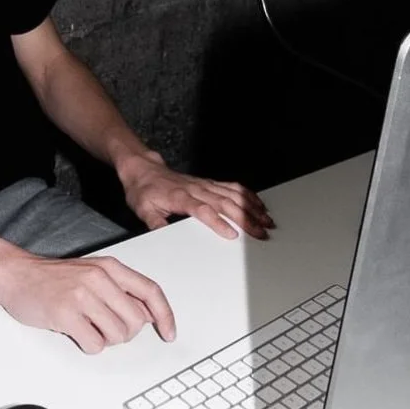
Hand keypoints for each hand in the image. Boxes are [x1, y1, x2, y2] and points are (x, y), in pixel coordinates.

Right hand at [0, 251, 175, 353]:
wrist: (15, 274)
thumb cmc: (52, 278)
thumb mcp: (92, 273)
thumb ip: (120, 290)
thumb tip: (147, 316)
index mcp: (110, 267)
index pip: (150, 292)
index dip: (165, 316)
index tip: (169, 333)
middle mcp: (99, 278)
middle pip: (135, 322)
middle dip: (125, 334)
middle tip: (104, 328)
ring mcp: (82, 296)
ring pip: (117, 336)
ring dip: (104, 340)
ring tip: (86, 326)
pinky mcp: (65, 314)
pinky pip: (94, 344)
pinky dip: (88, 345)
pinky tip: (74, 331)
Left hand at [118, 151, 273, 239]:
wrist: (143, 170)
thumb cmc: (143, 191)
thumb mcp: (143, 210)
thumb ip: (155, 224)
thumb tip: (164, 238)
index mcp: (180, 197)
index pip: (203, 210)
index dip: (218, 222)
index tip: (232, 234)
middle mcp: (196, 189)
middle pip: (224, 203)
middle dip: (245, 218)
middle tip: (260, 233)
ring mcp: (204, 184)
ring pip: (233, 194)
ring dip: (251, 207)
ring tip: (266, 220)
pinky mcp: (208, 182)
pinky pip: (232, 187)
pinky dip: (248, 195)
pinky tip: (259, 204)